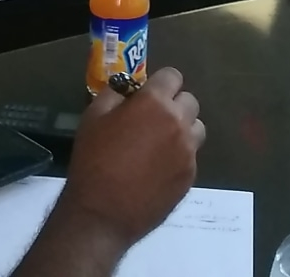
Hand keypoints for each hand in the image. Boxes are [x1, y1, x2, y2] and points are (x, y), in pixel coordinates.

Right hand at [54, 68, 204, 248]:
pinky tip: (157, 169)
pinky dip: (179, 156)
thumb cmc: (93, 161)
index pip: (172, 76)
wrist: (102, 213)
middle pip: (189, 101)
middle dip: (173, 104)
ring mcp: (188, 151)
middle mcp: (179, 123)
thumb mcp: (93, 117)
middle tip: (152, 119)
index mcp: (155, 103)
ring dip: (183, 129)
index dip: (159, 83)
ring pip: (196, 128)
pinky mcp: (190, 176)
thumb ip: (113, 95)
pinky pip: (191, 156)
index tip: (147, 94)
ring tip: (160, 143)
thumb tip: (125, 89)